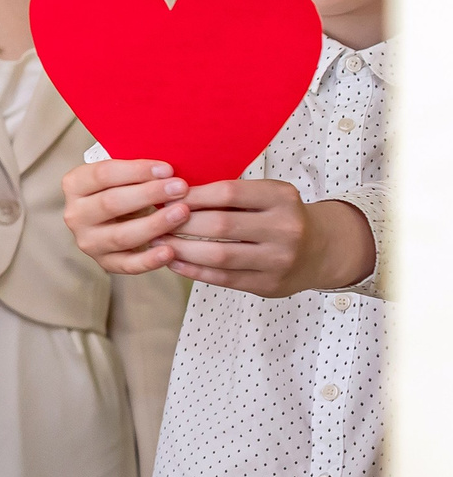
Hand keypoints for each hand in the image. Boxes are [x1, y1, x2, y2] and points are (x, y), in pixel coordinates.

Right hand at [61, 160, 190, 273]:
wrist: (111, 219)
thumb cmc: (121, 190)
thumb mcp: (120, 175)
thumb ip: (137, 171)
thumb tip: (168, 168)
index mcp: (75, 185)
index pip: (103, 175)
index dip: (137, 171)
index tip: (166, 169)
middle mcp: (75, 215)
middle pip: (111, 203)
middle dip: (149, 194)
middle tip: (180, 188)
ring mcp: (88, 241)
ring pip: (121, 235)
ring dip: (154, 224)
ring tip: (182, 212)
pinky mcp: (104, 262)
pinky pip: (127, 264)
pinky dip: (149, 260)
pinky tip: (170, 251)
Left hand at [159, 181, 374, 296]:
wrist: (323, 250)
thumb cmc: (281, 216)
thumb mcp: (267, 196)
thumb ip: (232, 194)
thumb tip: (173, 192)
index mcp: (282, 198)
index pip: (228, 193)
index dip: (192, 195)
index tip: (165, 196)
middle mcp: (286, 228)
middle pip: (220, 225)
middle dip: (180, 223)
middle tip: (154, 220)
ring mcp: (279, 260)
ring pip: (219, 255)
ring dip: (181, 249)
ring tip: (157, 240)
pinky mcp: (269, 285)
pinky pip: (223, 278)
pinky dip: (193, 270)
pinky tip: (172, 261)